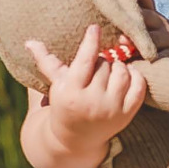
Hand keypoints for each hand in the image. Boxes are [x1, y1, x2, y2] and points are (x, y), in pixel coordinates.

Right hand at [24, 24, 147, 150]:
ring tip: (110, 69)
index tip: (94, 28)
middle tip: (96, 64)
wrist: (76, 139)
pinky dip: (135, 75)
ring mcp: (112, 109)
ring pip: (122, 72)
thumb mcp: (55, 85)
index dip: (91, 41)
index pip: (85, 60)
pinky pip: (139, 85)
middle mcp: (92, 101)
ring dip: (118, 66)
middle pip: (104, 65)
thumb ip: (45, 62)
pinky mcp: (128, 114)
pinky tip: (125, 76)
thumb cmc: (64, 103)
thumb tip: (29, 42)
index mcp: (71, 92)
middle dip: (101, 60)